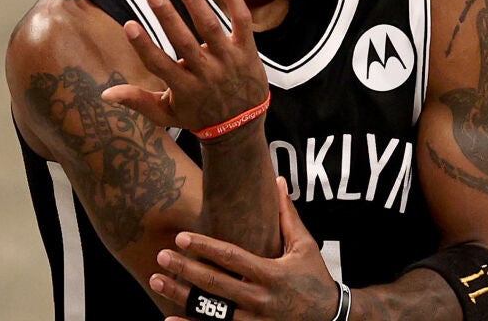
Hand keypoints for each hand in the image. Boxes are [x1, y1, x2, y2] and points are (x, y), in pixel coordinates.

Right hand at [101, 0, 268, 132]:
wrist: (241, 126)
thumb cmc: (198, 115)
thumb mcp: (166, 115)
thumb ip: (137, 101)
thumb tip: (104, 94)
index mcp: (183, 87)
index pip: (160, 64)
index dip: (144, 46)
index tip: (129, 24)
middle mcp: (206, 72)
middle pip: (184, 41)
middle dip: (167, 16)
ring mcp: (228, 59)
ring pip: (210, 26)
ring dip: (194, 0)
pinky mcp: (246, 49)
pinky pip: (242, 20)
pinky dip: (233, 0)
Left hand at [151, 178, 340, 320]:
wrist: (330, 318)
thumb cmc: (314, 277)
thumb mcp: (305, 245)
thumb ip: (287, 215)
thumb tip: (277, 180)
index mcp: (273, 274)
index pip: (232, 258)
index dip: (205, 247)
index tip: (182, 237)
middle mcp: (261, 300)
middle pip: (215, 285)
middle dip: (185, 270)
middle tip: (161, 257)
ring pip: (210, 311)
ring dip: (181, 296)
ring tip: (157, 280)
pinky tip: (168, 319)